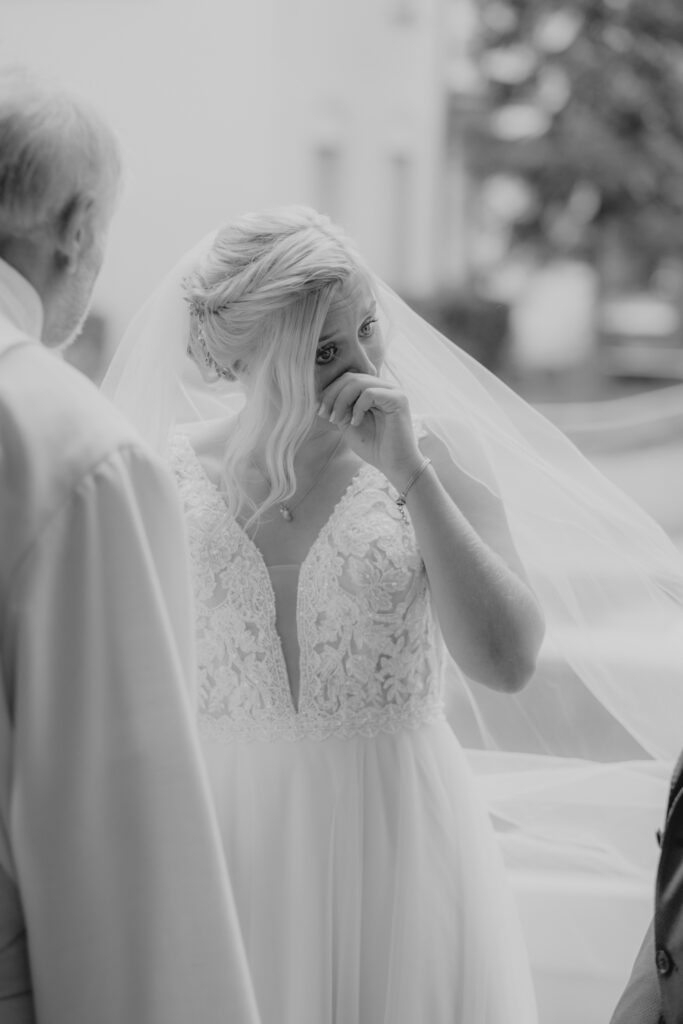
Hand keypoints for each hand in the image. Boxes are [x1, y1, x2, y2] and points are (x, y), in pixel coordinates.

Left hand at [318, 371, 421, 485]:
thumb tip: (322, 395)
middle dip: (332, 395)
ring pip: (358, 383)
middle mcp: (384, 386)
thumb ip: (339, 407)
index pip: (347, 379)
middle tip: (324, 414)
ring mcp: (393, 391)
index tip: (320, 411)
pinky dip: (357, 408)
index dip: (330, 392)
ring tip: (337, 420)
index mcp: (373, 390)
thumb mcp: (348, 423)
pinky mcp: (399, 399)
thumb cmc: (373, 447)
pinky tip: (355, 422)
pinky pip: (370, 393)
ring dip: (341, 401)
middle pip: (351, 377)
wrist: (394, 465)